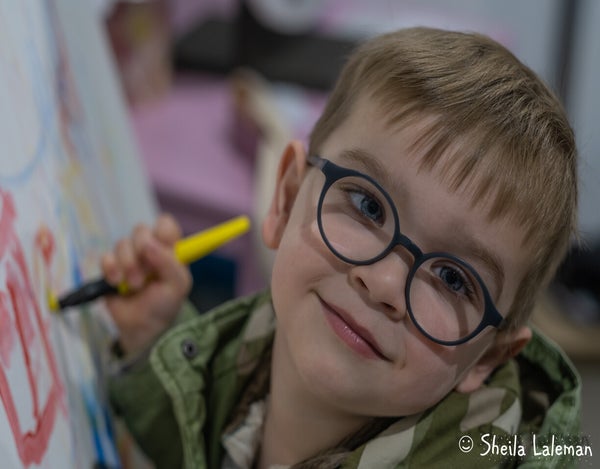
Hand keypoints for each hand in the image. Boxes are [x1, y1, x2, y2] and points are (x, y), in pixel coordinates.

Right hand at [100, 214, 191, 354]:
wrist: (143, 327)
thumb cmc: (165, 303)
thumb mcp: (178, 285)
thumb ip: (169, 262)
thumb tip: (149, 244)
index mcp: (170, 249)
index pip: (165, 224)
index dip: (161, 232)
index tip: (162, 248)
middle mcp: (149, 248)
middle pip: (140, 230)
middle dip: (141, 252)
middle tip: (146, 273)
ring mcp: (129, 257)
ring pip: (122, 244)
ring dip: (128, 266)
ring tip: (135, 286)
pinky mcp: (111, 267)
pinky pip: (106, 257)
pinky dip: (112, 271)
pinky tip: (118, 284)